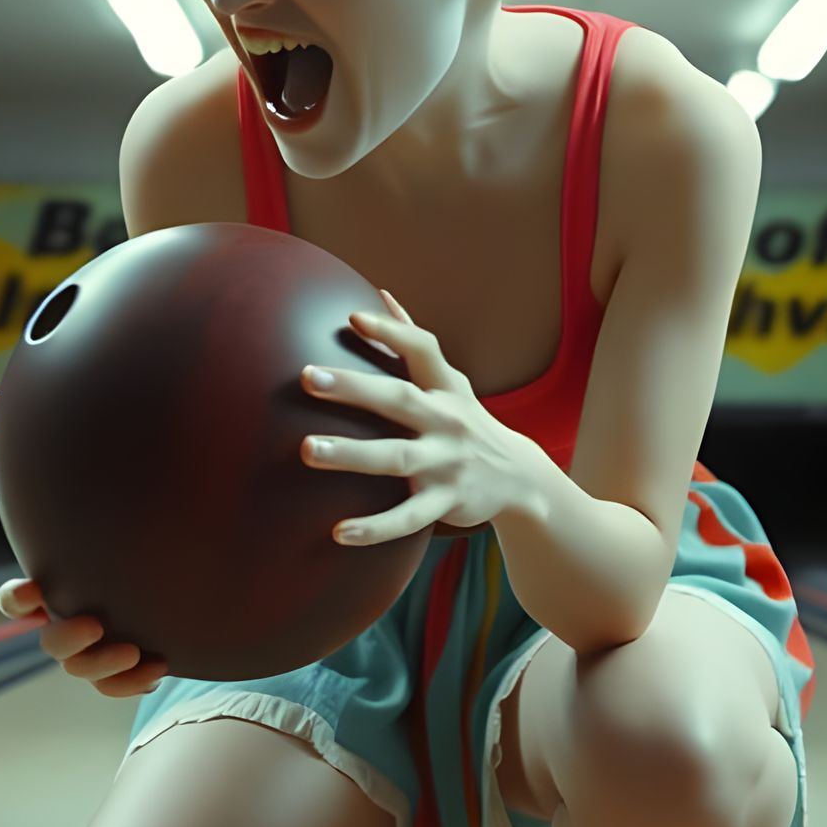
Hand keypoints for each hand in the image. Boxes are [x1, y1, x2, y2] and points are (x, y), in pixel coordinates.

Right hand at [0, 397, 165, 696]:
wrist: (182, 532)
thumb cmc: (112, 491)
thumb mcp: (77, 460)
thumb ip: (30, 430)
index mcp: (57, 574)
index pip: (19, 599)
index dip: (19, 600)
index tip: (36, 589)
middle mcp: (76, 607)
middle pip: (50, 641)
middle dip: (63, 639)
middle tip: (93, 622)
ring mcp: (106, 635)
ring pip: (84, 668)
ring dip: (99, 665)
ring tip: (132, 647)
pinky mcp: (138, 650)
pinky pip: (123, 684)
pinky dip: (132, 683)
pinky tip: (161, 665)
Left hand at [301, 290, 538, 545]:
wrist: (520, 478)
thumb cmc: (466, 421)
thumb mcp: (449, 382)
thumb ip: (412, 343)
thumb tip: (380, 295)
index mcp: (445, 388)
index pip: (422, 349)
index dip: (391, 331)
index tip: (352, 318)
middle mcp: (447, 421)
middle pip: (398, 400)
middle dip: (353, 388)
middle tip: (306, 376)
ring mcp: (447, 463)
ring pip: (396, 458)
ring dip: (351, 454)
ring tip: (306, 449)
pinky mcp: (446, 502)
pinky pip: (407, 517)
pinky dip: (374, 527)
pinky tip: (338, 531)